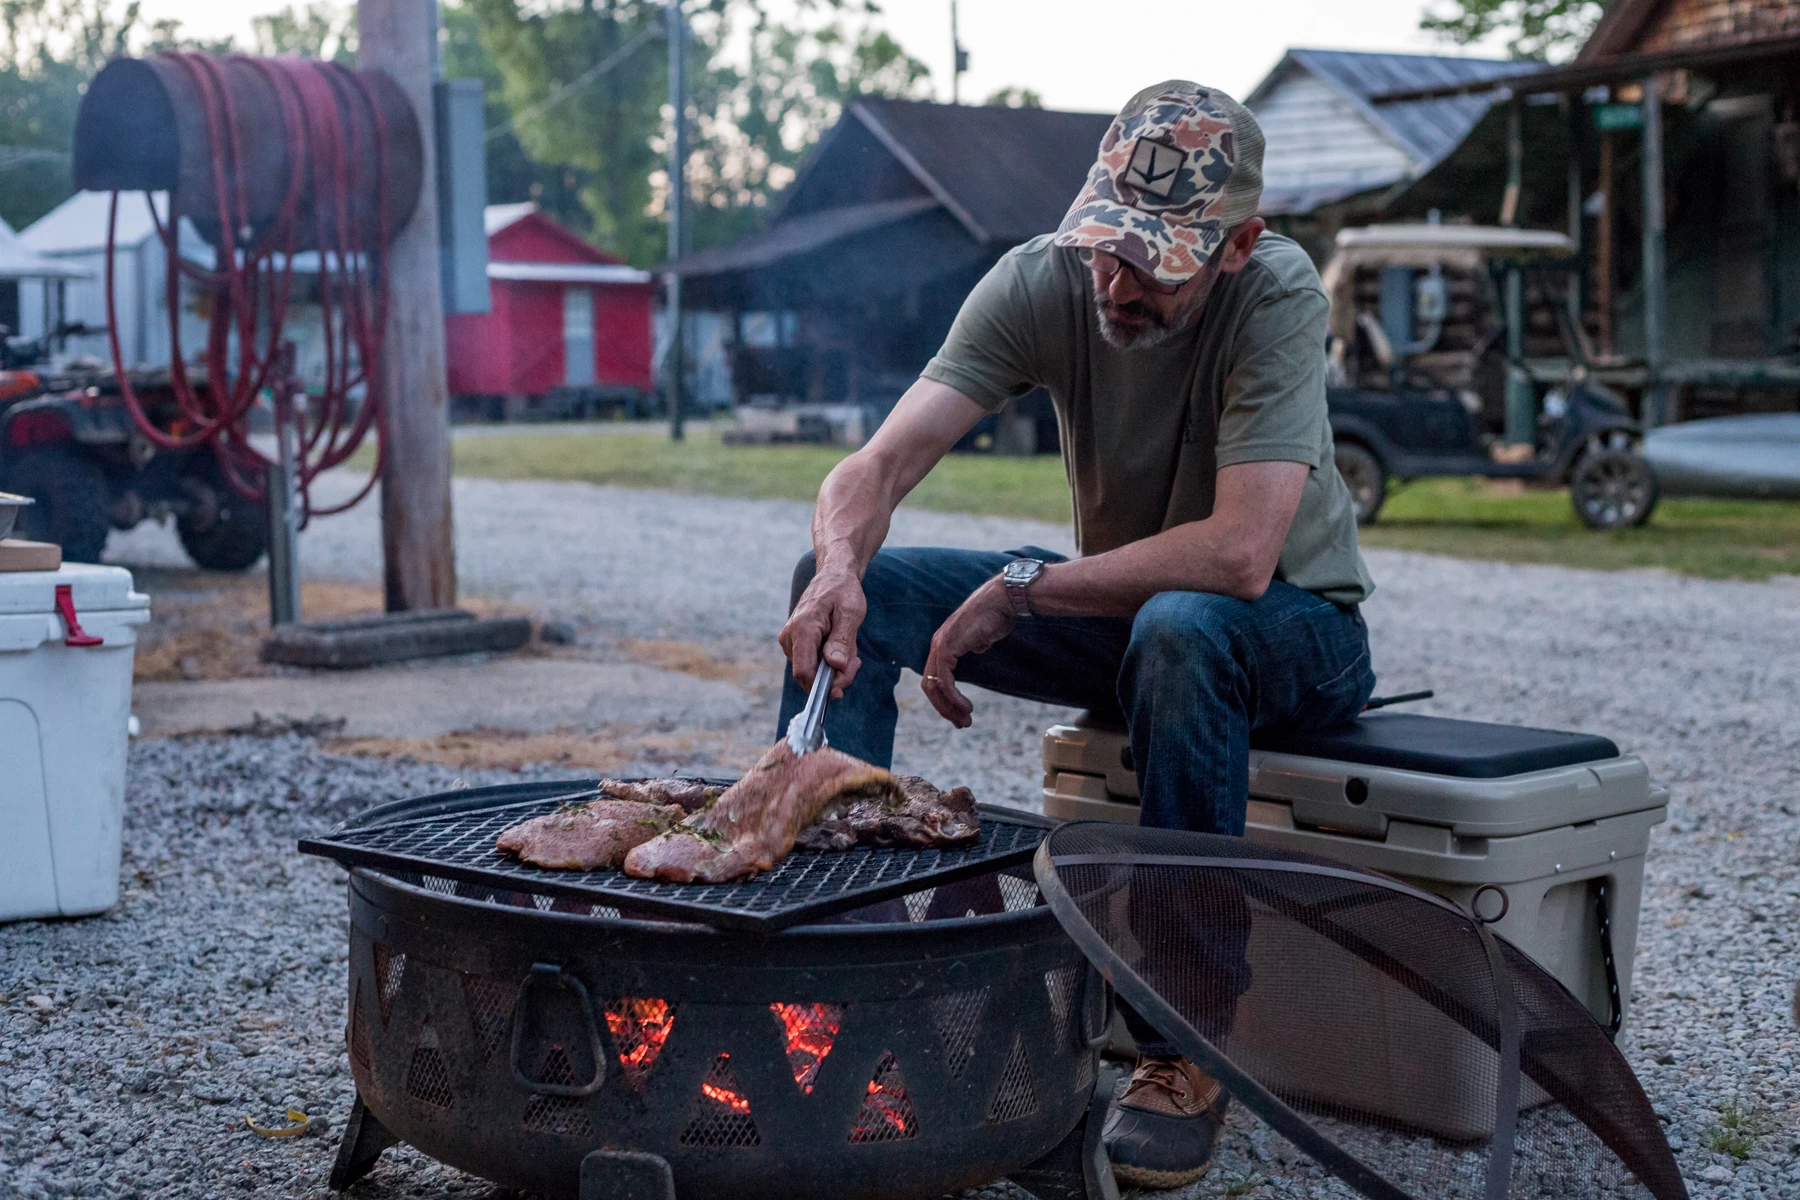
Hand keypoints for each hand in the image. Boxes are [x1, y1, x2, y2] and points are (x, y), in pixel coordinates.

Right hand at [779, 566, 865, 696]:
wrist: (834, 576)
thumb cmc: (843, 591)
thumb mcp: (850, 613)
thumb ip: (842, 640)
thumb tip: (834, 665)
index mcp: (802, 628)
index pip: (803, 671)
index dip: (821, 687)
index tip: (841, 690)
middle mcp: (790, 637)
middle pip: (809, 674)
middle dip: (835, 676)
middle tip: (856, 662)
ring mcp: (791, 641)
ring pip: (812, 671)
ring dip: (835, 668)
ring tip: (850, 648)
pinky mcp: (796, 643)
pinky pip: (812, 663)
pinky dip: (829, 661)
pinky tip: (841, 647)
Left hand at [921, 578, 1015, 728]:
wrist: (1002, 600)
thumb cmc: (997, 615)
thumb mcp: (984, 635)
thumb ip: (976, 643)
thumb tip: (977, 648)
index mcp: (944, 644)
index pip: (936, 678)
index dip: (945, 699)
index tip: (961, 713)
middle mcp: (937, 646)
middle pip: (930, 686)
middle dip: (944, 708)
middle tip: (961, 724)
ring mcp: (940, 646)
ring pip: (935, 687)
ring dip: (949, 708)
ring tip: (964, 720)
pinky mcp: (946, 649)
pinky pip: (945, 682)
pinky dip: (953, 698)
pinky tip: (966, 707)